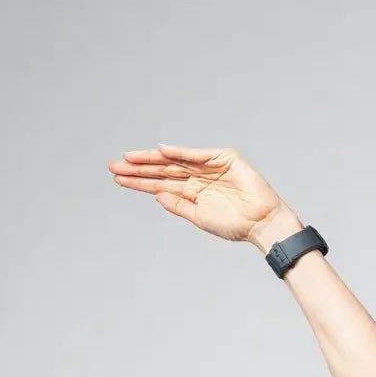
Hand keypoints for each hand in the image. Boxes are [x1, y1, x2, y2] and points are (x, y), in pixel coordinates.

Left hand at [108, 144, 286, 244]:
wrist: (262, 223)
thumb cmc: (236, 225)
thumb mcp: (200, 218)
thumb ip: (179, 206)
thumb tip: (156, 194)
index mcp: (192, 191)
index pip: (160, 183)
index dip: (139, 181)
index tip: (118, 179)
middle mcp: (198, 176)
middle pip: (162, 169)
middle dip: (138, 169)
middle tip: (114, 167)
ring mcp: (209, 165)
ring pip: (174, 160)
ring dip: (151, 159)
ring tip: (128, 159)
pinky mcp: (223, 158)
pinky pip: (196, 154)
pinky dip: (179, 152)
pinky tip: (159, 151)